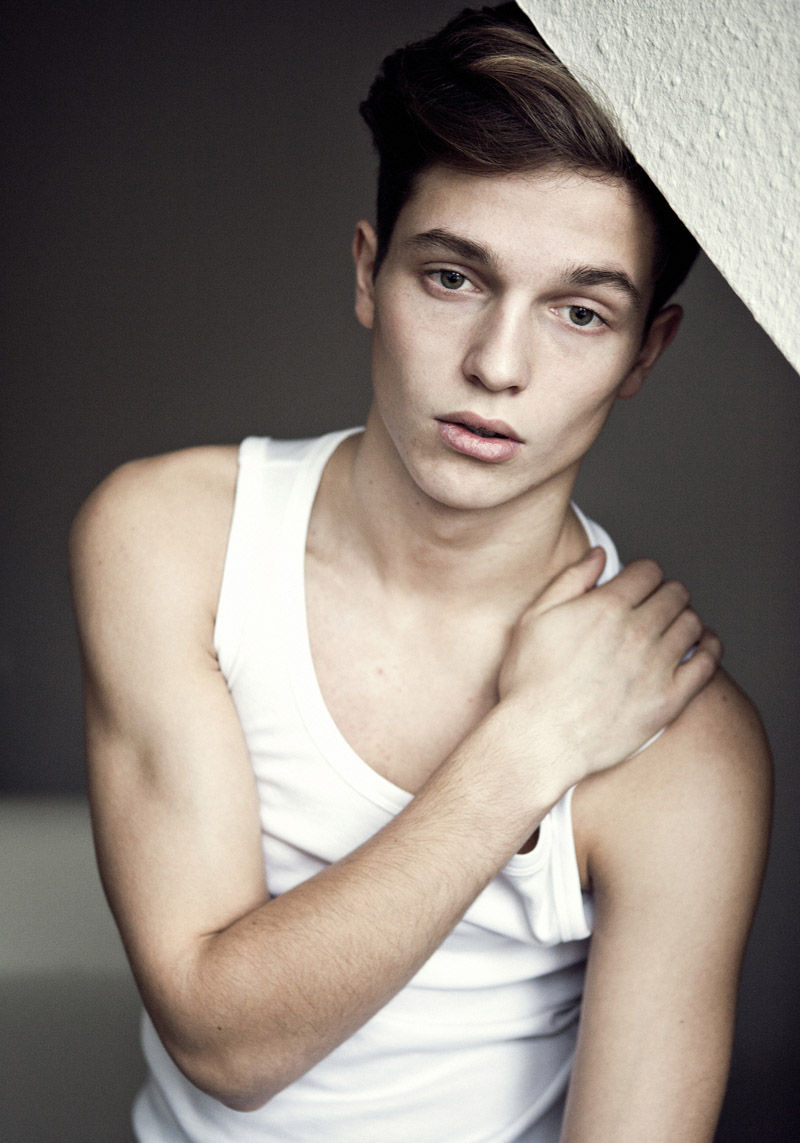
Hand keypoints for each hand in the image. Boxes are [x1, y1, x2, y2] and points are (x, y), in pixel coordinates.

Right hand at [497, 548, 721, 792]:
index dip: (644, 574)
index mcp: (607, 606)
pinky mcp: (669, 699)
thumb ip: (571, 580)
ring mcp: (657, 666)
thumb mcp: (535, 618)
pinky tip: (704, 645)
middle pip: (675, 594)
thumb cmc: (529, 681)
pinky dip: (711, 648)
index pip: (649, 571)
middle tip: (655, 605)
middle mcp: (638, 631)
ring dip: (685, 618)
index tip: (638, 585)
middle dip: (666, 593)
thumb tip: (599, 555)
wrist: (539, 740)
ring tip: (672, 626)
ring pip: (692, 624)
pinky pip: (707, 664)